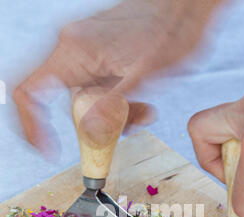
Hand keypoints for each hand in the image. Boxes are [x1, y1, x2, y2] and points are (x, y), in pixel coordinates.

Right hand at [14, 0, 224, 156]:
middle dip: (96, 126)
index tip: (51, 149)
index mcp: (74, 52)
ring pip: (89, 100)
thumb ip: (109, 109)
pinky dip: (120, 104)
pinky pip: (102, 89)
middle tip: (123, 130)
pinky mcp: (103, 55)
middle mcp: (74, 48)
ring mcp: (88, 51)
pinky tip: (144, 103)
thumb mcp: (140, 79)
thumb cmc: (171, 31)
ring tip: (144, 112)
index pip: (30, 93)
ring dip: (115, 116)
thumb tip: (87, 136)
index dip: (34, 126)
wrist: (188, 7)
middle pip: (68, 103)